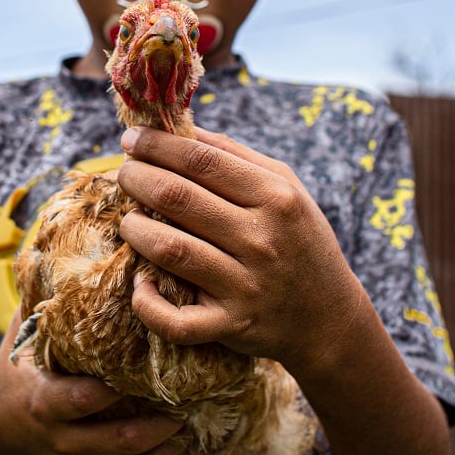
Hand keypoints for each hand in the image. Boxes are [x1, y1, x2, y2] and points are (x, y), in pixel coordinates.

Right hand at [0, 314, 184, 454]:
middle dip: (158, 425)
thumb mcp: (20, 335)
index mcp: (43, 400)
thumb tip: (64, 243)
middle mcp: (59, 438)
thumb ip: (43, 298)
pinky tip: (172, 448)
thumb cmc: (16, 370)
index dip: (114, 388)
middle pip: (117, 441)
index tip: (144, 367)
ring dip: (163, 451)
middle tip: (187, 402)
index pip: (82, 400)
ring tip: (190, 426)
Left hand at [115, 125, 362, 374]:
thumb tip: (180, 128)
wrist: (329, 317)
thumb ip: (235, 156)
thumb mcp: (286, 188)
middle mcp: (261, 239)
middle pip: (177, 197)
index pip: (201, 160)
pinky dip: (149, 305)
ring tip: (129, 220)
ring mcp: (245, 285)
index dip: (157, 146)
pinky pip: (178, 321)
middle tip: (124, 174)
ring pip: (169, 249)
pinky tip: (140, 286)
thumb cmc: (299, 240)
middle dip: (137, 179)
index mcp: (275, 197)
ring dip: (135, 229)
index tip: (131, 140)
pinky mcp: (231, 326)